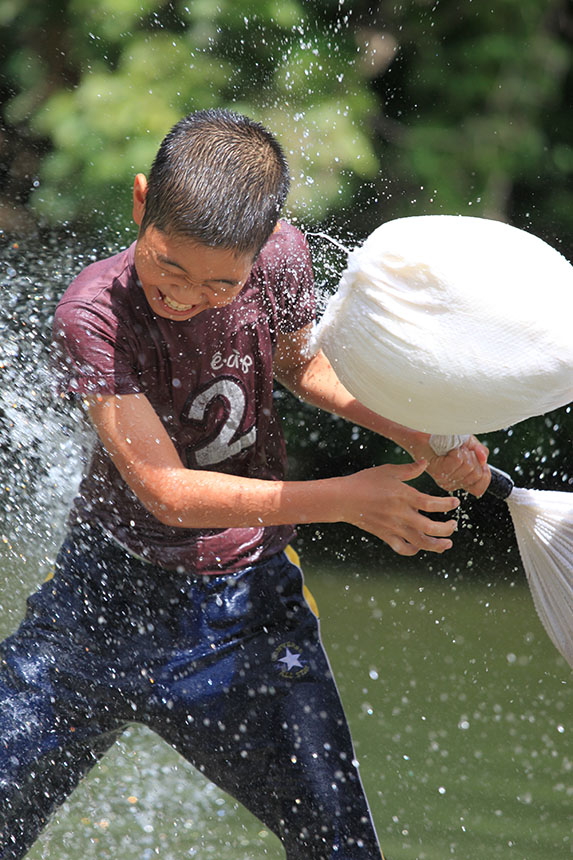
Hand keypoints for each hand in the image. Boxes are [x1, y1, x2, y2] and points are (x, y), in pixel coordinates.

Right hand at [342, 460, 459, 555]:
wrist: (344, 499)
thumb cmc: (365, 482)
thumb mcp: (388, 471)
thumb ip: (409, 469)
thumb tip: (425, 463)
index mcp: (404, 496)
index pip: (432, 503)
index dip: (446, 505)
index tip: (455, 503)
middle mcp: (401, 514)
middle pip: (431, 527)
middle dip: (447, 529)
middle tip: (453, 526)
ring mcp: (393, 527)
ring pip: (420, 542)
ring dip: (436, 545)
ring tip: (446, 544)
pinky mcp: (385, 535)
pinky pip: (402, 548)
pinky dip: (413, 550)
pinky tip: (419, 546)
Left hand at [414, 435, 490, 496]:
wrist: (426, 431)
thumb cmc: (446, 438)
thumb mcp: (469, 444)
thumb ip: (480, 452)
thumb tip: (484, 460)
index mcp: (461, 479)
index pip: (479, 488)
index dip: (484, 474)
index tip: (480, 461)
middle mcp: (452, 482)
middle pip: (477, 475)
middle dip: (474, 458)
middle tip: (463, 451)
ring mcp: (445, 478)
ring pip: (468, 467)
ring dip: (464, 452)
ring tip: (455, 449)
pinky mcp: (438, 470)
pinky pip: (458, 460)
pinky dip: (457, 450)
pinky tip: (450, 449)